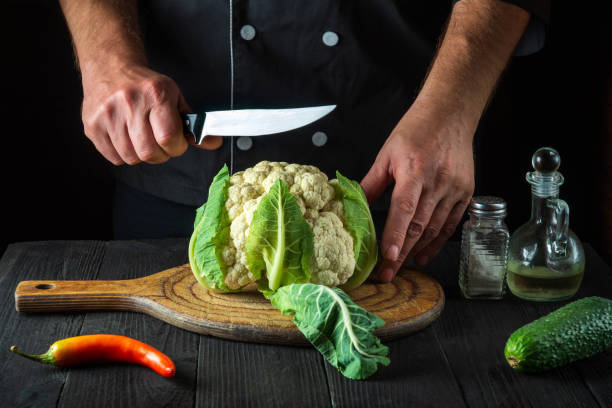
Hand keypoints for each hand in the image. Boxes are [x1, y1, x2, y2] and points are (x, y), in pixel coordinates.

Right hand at [81, 63, 221, 164]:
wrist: (110, 67)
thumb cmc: (147, 86)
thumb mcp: (174, 97)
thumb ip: (194, 124)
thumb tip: (214, 143)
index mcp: (155, 95)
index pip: (168, 137)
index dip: (177, 147)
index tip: (177, 142)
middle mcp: (129, 103)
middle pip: (149, 152)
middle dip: (161, 155)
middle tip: (161, 144)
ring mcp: (107, 115)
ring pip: (131, 157)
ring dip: (142, 155)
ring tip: (143, 139)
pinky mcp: (92, 125)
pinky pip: (114, 157)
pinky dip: (124, 154)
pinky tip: (127, 138)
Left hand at [361, 101, 474, 281]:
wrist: (450, 115)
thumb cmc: (415, 131)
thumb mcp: (387, 154)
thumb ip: (371, 184)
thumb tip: (353, 206)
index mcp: (414, 171)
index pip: (404, 210)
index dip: (395, 236)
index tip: (387, 258)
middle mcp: (437, 182)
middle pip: (419, 226)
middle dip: (402, 253)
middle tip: (387, 273)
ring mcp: (455, 189)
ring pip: (435, 228)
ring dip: (418, 251)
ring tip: (401, 267)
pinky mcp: (466, 192)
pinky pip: (451, 223)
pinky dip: (437, 242)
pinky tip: (424, 255)